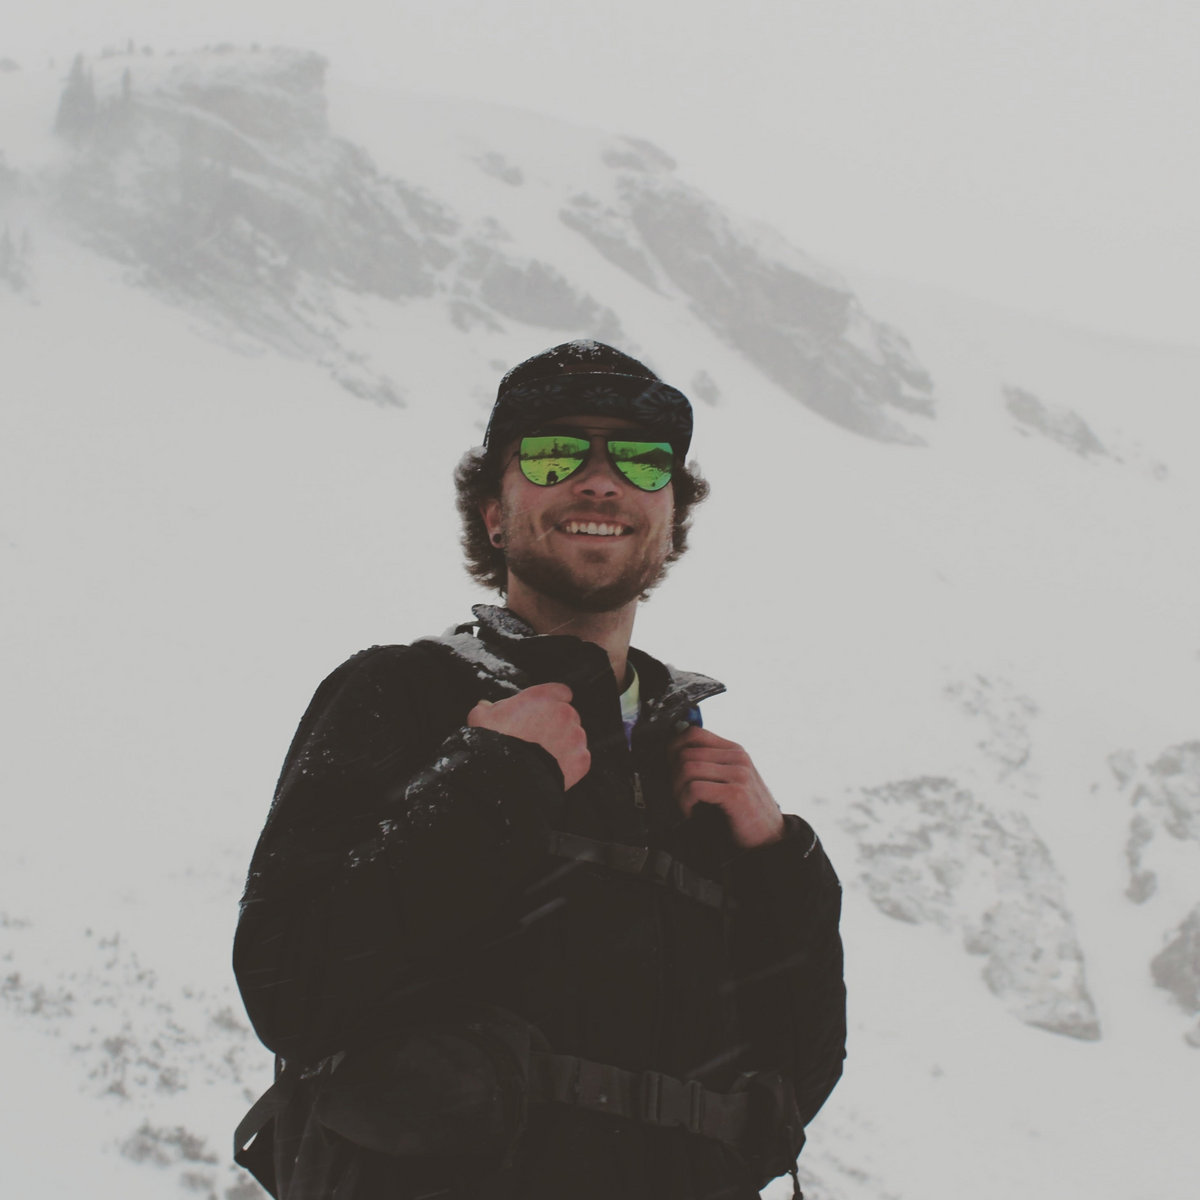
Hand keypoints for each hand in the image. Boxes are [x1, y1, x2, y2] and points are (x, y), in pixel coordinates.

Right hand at [467, 683, 590, 789]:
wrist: (509, 776)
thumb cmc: (495, 742)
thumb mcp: (482, 718)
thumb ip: (488, 708)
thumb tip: (484, 707)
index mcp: (543, 697)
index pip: (560, 692)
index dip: (552, 702)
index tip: (544, 711)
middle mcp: (564, 712)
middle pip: (568, 715)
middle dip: (556, 725)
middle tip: (538, 739)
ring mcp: (575, 736)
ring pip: (574, 737)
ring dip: (564, 743)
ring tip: (544, 757)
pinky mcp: (581, 759)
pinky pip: (579, 758)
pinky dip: (569, 763)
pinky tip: (552, 768)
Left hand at [669, 726, 784, 848]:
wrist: (770, 838)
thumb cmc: (745, 812)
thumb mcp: (729, 781)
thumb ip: (710, 766)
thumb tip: (674, 756)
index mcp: (734, 750)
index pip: (694, 733)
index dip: (674, 748)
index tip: (670, 768)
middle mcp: (737, 758)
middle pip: (686, 752)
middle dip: (673, 776)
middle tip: (678, 795)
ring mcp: (739, 774)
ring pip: (687, 768)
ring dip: (678, 791)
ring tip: (685, 805)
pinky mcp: (736, 793)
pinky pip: (695, 788)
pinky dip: (685, 802)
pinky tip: (692, 813)